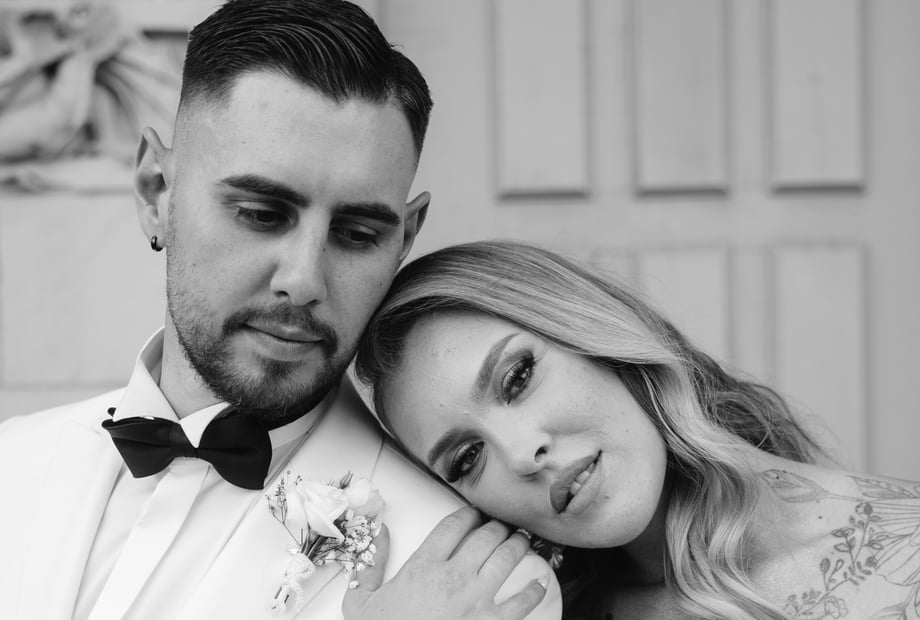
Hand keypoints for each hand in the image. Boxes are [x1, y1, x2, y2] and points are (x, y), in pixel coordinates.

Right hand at [343, 506, 549, 618]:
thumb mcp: (361, 602)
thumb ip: (371, 564)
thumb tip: (380, 533)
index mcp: (422, 568)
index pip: (452, 526)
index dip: (467, 513)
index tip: (474, 512)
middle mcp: (453, 578)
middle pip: (485, 536)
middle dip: (497, 525)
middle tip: (502, 523)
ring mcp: (475, 601)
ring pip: (506, 559)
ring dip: (518, 545)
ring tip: (522, 539)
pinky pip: (521, 604)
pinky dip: (534, 591)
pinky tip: (540, 583)